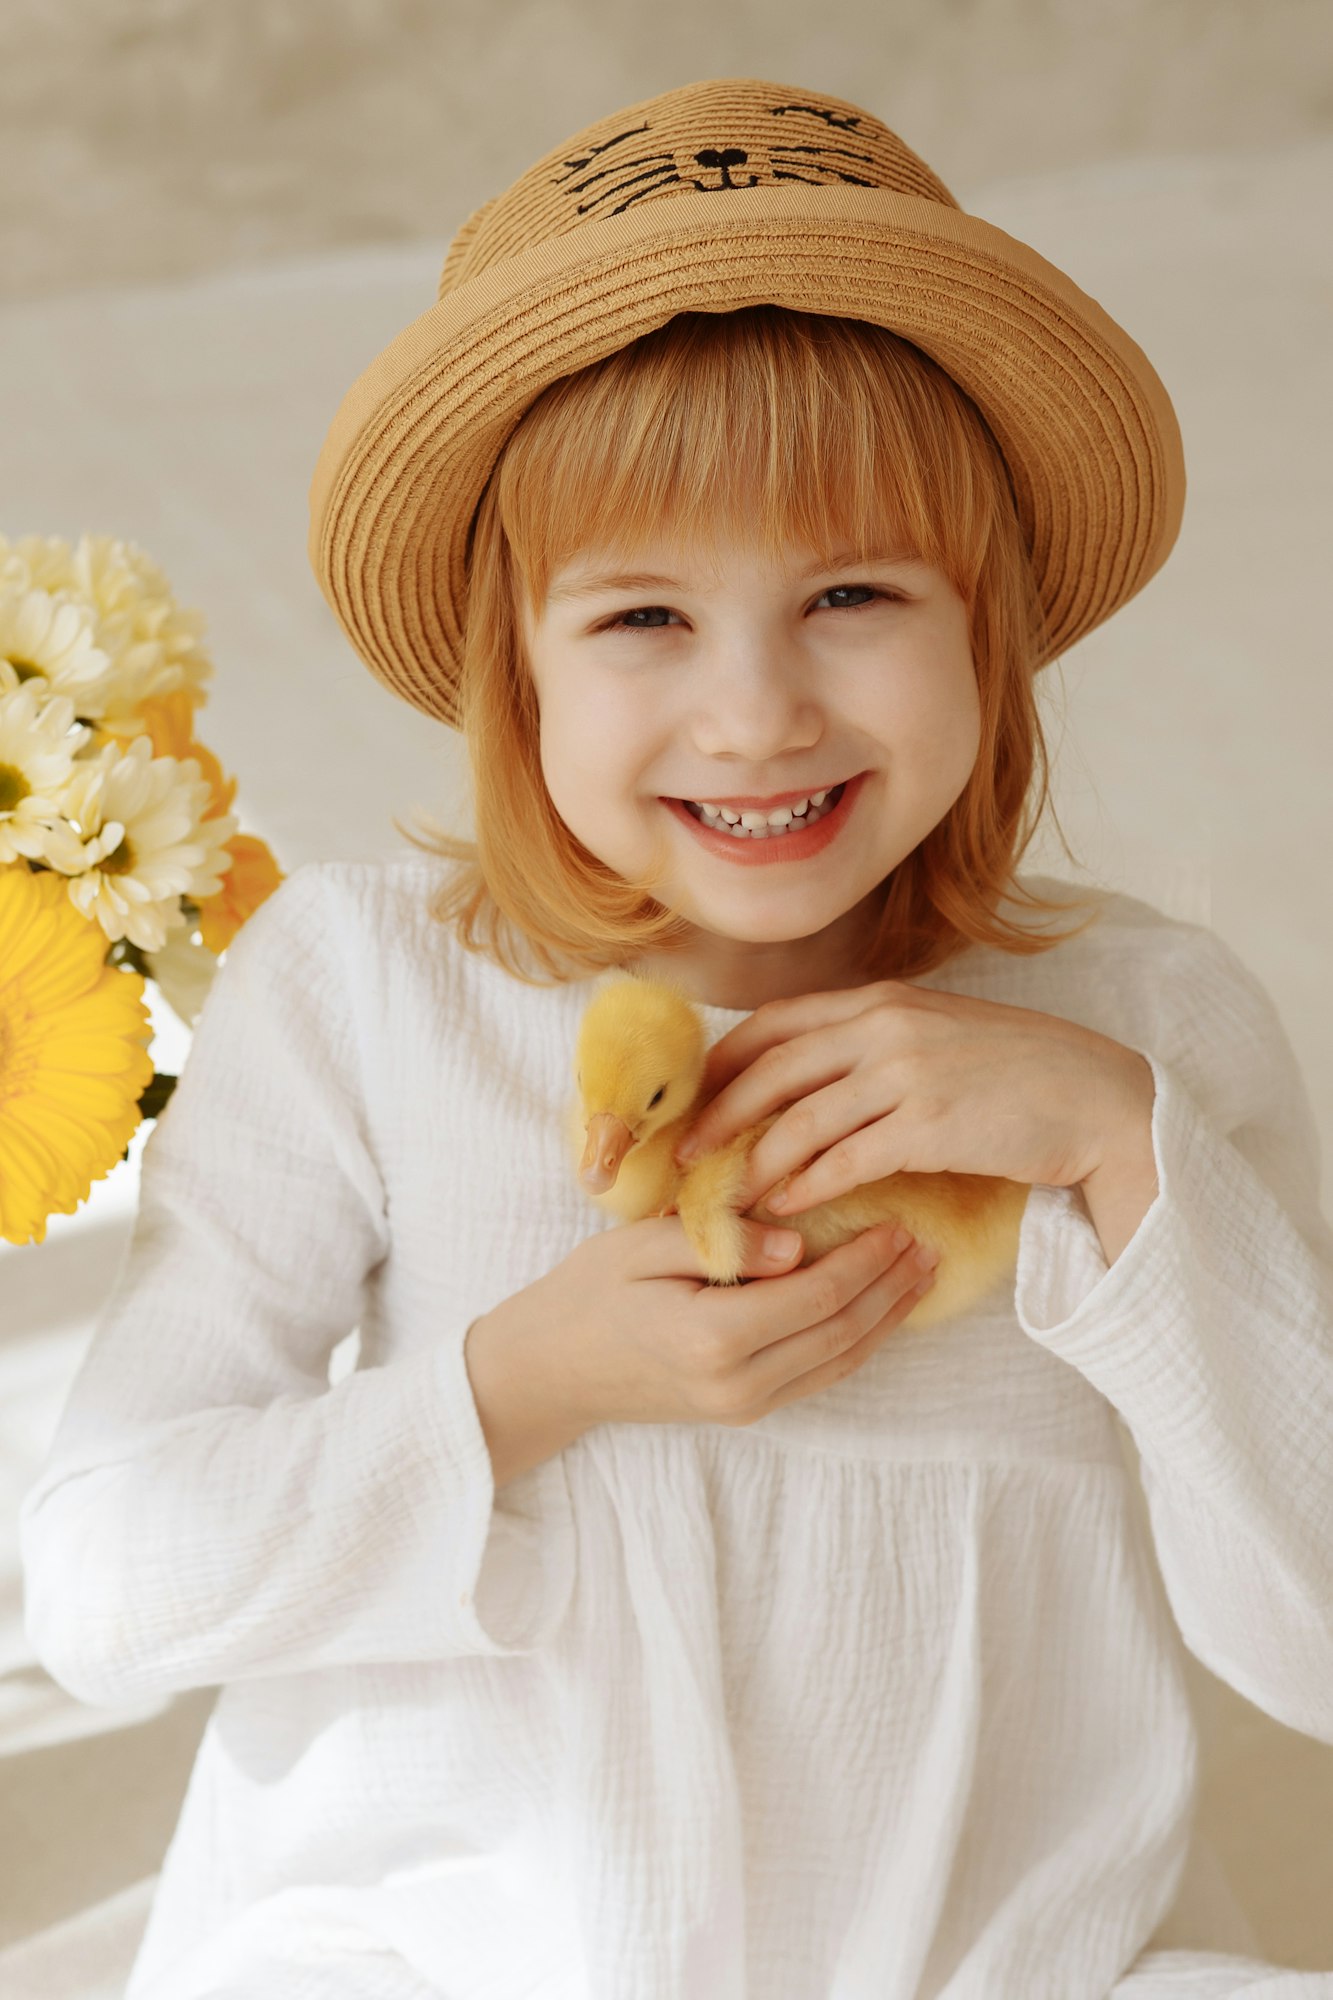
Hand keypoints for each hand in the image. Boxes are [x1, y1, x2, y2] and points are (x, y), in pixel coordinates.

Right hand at [478, 1214, 937, 1438]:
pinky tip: (880, 1310)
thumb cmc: (589, 1293)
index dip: (867, 1260)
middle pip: (842, 1332)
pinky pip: (819, 1375)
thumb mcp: (642, 1246)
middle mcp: (739, 1384)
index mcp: (713, 1337)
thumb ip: (721, 1242)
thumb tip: (798, 1243)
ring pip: (840, 1360)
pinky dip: (858, 1340)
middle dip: (891, 1288)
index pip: (817, 1294)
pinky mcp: (746, 1409)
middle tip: (930, 1243)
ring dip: (887, 1318)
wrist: (552, 1369)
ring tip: (922, 1275)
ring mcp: (745, 1405)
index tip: (899, 1221)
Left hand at [673, 981, 1152, 1213]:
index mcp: (880, 999)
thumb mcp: (938, 1031)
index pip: (775, 1022)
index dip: (725, 1062)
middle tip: (686, 1157)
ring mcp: (906, 1074)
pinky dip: (805, 1186)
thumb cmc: (1017, 1070)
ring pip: (799, 1121)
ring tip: (726, 1197)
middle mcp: (884, 1026)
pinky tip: (784, 1208)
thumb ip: (876, 1039)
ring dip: (752, 1163)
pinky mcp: (929, 1127)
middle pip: (771, 1070)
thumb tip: (812, 1073)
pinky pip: (845, 1160)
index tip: (695, 1099)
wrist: (1096, 1097)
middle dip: (718, 1116)